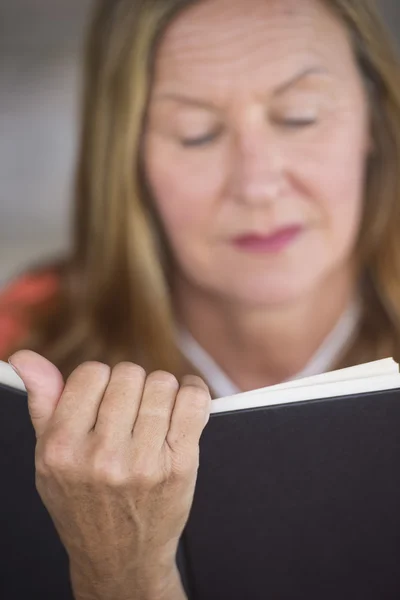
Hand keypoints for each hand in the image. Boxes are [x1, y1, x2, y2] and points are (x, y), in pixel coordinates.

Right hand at [9, 350, 210, 599]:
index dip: (100, 381)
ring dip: (161, 393)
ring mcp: (143, 463)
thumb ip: (42, 402)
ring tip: (153, 415)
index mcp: (61, 448)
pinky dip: (193, 391)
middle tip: (130, 411)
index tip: (104, 399)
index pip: (91, 373)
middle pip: (129, 374)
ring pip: (162, 384)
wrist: (119, 558)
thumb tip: (25, 358)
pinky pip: (193, 401)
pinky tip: (184, 400)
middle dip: (131, 386)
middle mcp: (101, 456)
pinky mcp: (179, 466)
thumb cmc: (83, 502)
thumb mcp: (49, 458)